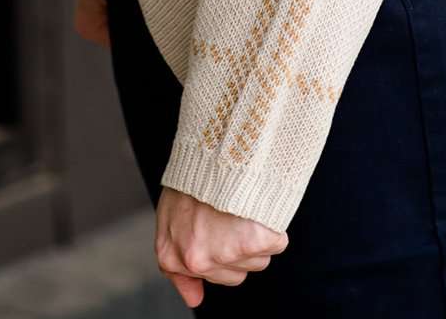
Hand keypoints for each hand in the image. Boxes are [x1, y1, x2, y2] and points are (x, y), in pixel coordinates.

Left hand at [155, 186, 287, 307]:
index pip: (202, 275)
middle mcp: (197, 260)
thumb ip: (177, 263)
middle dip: (236, 248)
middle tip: (230, 213)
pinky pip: (276, 244)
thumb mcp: (170, 216)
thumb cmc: (195, 176)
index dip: (214, 249)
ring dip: (255, 237)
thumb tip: (195, 299)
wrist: (216, 147)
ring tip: (243, 206)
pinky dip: (273, 226)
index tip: (218, 233)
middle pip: (234, 274)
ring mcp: (226, 253)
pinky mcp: (254, 242)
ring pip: (257, 261)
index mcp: (171, 255)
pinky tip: (259, 206)